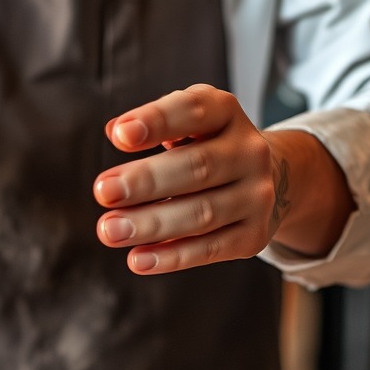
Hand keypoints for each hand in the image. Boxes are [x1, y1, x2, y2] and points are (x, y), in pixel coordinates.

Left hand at [93, 85, 286, 273]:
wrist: (266, 178)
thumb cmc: (206, 145)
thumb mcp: (185, 123)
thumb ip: (152, 124)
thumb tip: (116, 130)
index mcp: (226, 113)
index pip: (193, 110)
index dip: (157, 121)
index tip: (120, 136)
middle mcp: (250, 152)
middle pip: (197, 167)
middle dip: (146, 181)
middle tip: (103, 193)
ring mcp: (257, 196)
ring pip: (202, 213)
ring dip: (152, 224)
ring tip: (109, 230)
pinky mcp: (253, 235)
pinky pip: (211, 249)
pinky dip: (173, 257)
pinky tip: (137, 259)